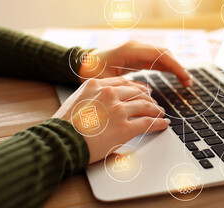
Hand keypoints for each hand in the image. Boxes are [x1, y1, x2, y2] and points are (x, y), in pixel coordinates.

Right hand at [52, 77, 169, 163]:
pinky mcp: (124, 127)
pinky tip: (163, 123)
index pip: (123, 82)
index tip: (143, 90)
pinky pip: (147, 122)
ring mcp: (118, 110)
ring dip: (156, 110)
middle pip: (137, 92)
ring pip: (145, 106)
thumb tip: (105, 103)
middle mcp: (109, 93)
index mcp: (96, 85)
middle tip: (154, 103)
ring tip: (160, 113)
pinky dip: (158, 123)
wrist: (60, 141)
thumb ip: (93, 97)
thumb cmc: (64, 126)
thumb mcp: (76, 101)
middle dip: (148, 98)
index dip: (137, 87)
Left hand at [78, 41, 193, 86]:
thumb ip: (125, 86)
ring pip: (162, 56)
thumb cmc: (90, 72)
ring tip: (185, 82)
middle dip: (178, 68)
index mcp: (130, 50)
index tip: (185, 79)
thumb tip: (147, 95)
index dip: (175, 67)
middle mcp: (136, 47)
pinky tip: (174, 76)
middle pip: (165, 54)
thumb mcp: (106, 81)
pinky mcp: (137, 57)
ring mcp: (137, 51)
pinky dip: (167, 68)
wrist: (82, 64)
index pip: (160, 55)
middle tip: (188, 83)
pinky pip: (156, 60)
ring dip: (175, 68)